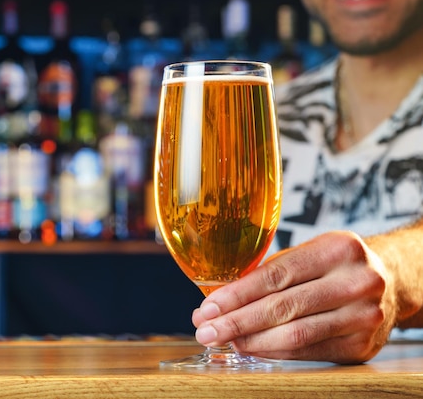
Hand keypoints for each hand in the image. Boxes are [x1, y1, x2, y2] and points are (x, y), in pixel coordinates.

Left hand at [192, 231, 396, 363]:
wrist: (393, 281)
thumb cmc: (338, 264)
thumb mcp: (311, 251)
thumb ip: (271, 270)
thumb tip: (220, 297)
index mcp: (337, 249)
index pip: (276, 275)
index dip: (237, 294)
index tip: (208, 306)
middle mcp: (355, 282)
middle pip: (282, 307)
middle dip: (237, 321)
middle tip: (206, 329)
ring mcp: (362, 316)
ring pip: (294, 334)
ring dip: (251, 340)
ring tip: (224, 339)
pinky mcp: (361, 345)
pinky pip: (307, 351)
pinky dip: (274, 352)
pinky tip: (251, 348)